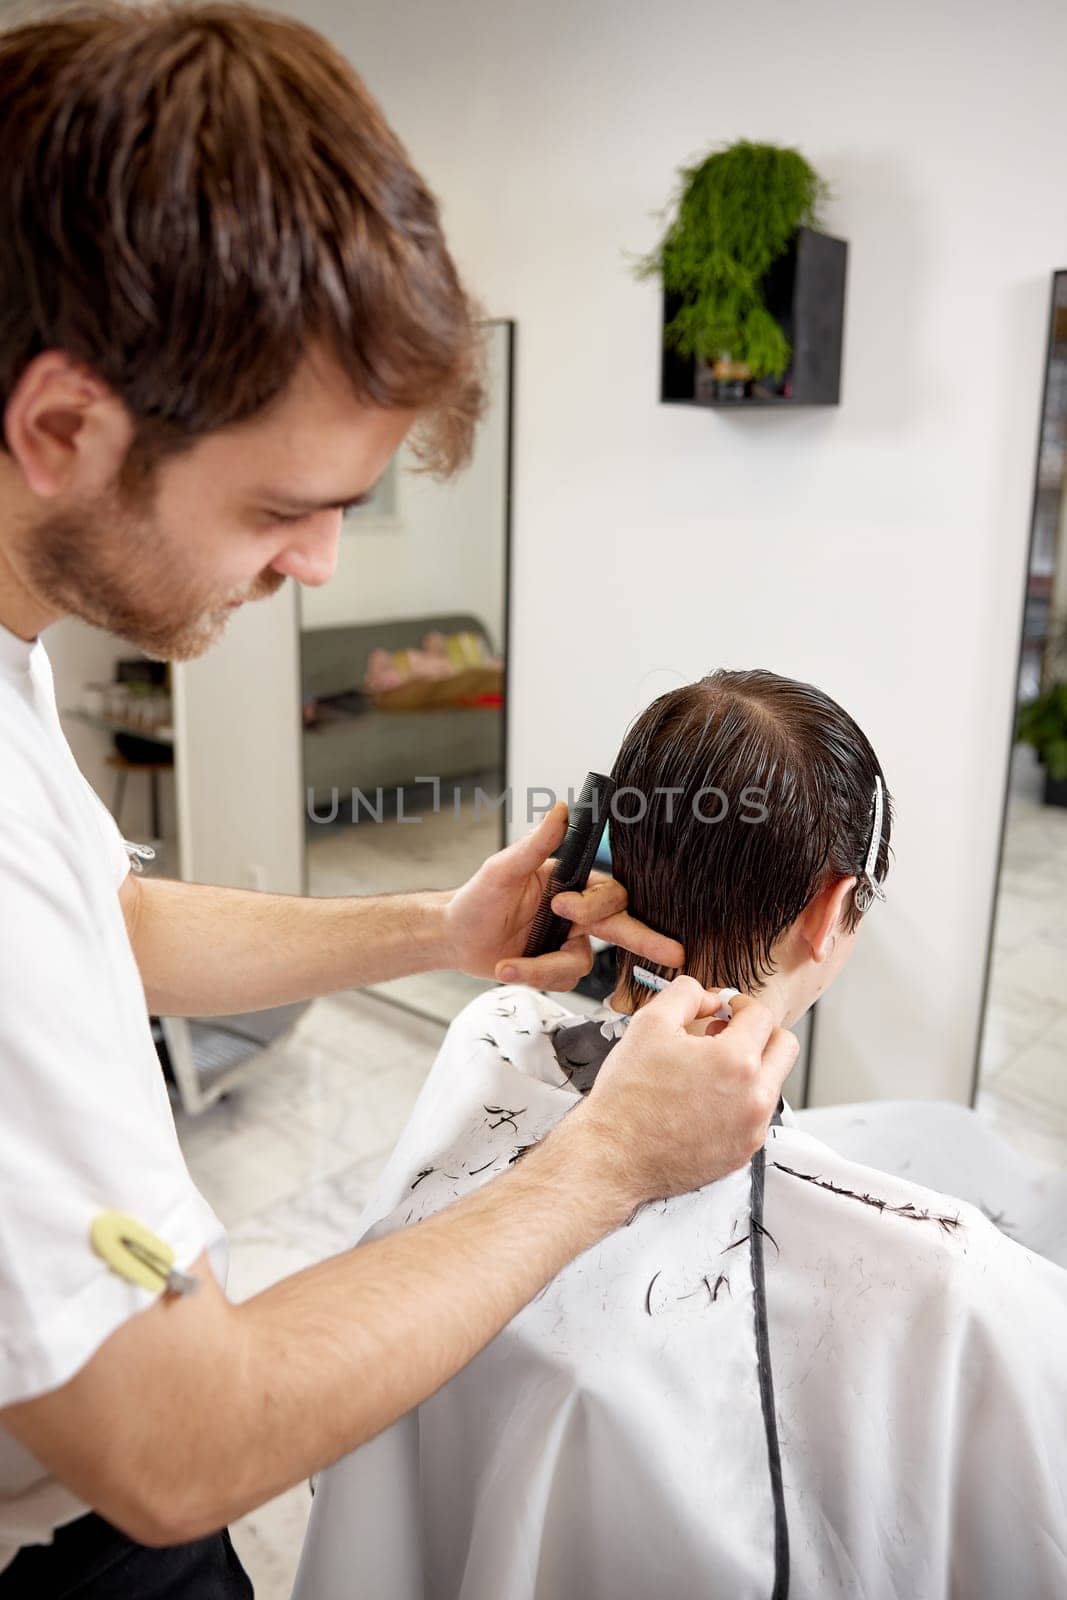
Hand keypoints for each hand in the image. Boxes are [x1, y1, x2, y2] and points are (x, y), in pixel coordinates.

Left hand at [443, 802, 683, 989]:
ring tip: (508, 964)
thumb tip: (563, 808)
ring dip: (544, 968)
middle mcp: (575, 913)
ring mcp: (567, 942)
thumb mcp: (503, 868)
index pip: (606, 893)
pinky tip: (506, 968)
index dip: (592, 905)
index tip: (561, 906)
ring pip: (583, 963)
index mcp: (570, 883)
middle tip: (674, 952)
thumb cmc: (476, 898)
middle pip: (621, 926)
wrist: (453, 937)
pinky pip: (562, 981)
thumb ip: (536, 843)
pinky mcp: (555, 969)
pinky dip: (531, 977)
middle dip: (647, 939)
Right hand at [561, 976, 798, 1207]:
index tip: (726, 1008)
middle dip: (760, 1033)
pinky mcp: (743, 1151)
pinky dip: (739, 1100)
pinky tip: (704, 1098)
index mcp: (736, 1060)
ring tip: (708, 1069)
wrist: (614, 1155)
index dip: (741, 1003)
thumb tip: (712, 999)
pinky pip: (756, 1115)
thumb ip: (687, 994)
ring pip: (772, 1083)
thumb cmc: (628, 1096)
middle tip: (728, 1033)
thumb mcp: (649, 1023)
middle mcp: (754, 1097)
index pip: (762, 1016)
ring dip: (750, 1068)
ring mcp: (752, 1128)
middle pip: (785, 1048)